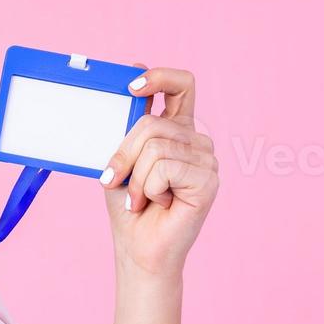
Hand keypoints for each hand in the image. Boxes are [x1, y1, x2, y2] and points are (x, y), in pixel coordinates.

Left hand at [100, 65, 218, 278]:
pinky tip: (157, 203)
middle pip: (153, 123)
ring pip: (155, 147)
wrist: (138, 249)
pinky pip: (165, 168)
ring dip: (135, 178)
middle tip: (115, 180)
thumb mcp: (121, 159)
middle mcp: (196, 141)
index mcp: (177, 130)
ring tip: (140, 199)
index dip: (159, 77)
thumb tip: (132, 75)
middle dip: (124, 154)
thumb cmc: (129, 206)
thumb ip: (128, 125)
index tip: (132, 85)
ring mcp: (206, 160)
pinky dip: (148, 188)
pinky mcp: (208, 181)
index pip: (181, 86)